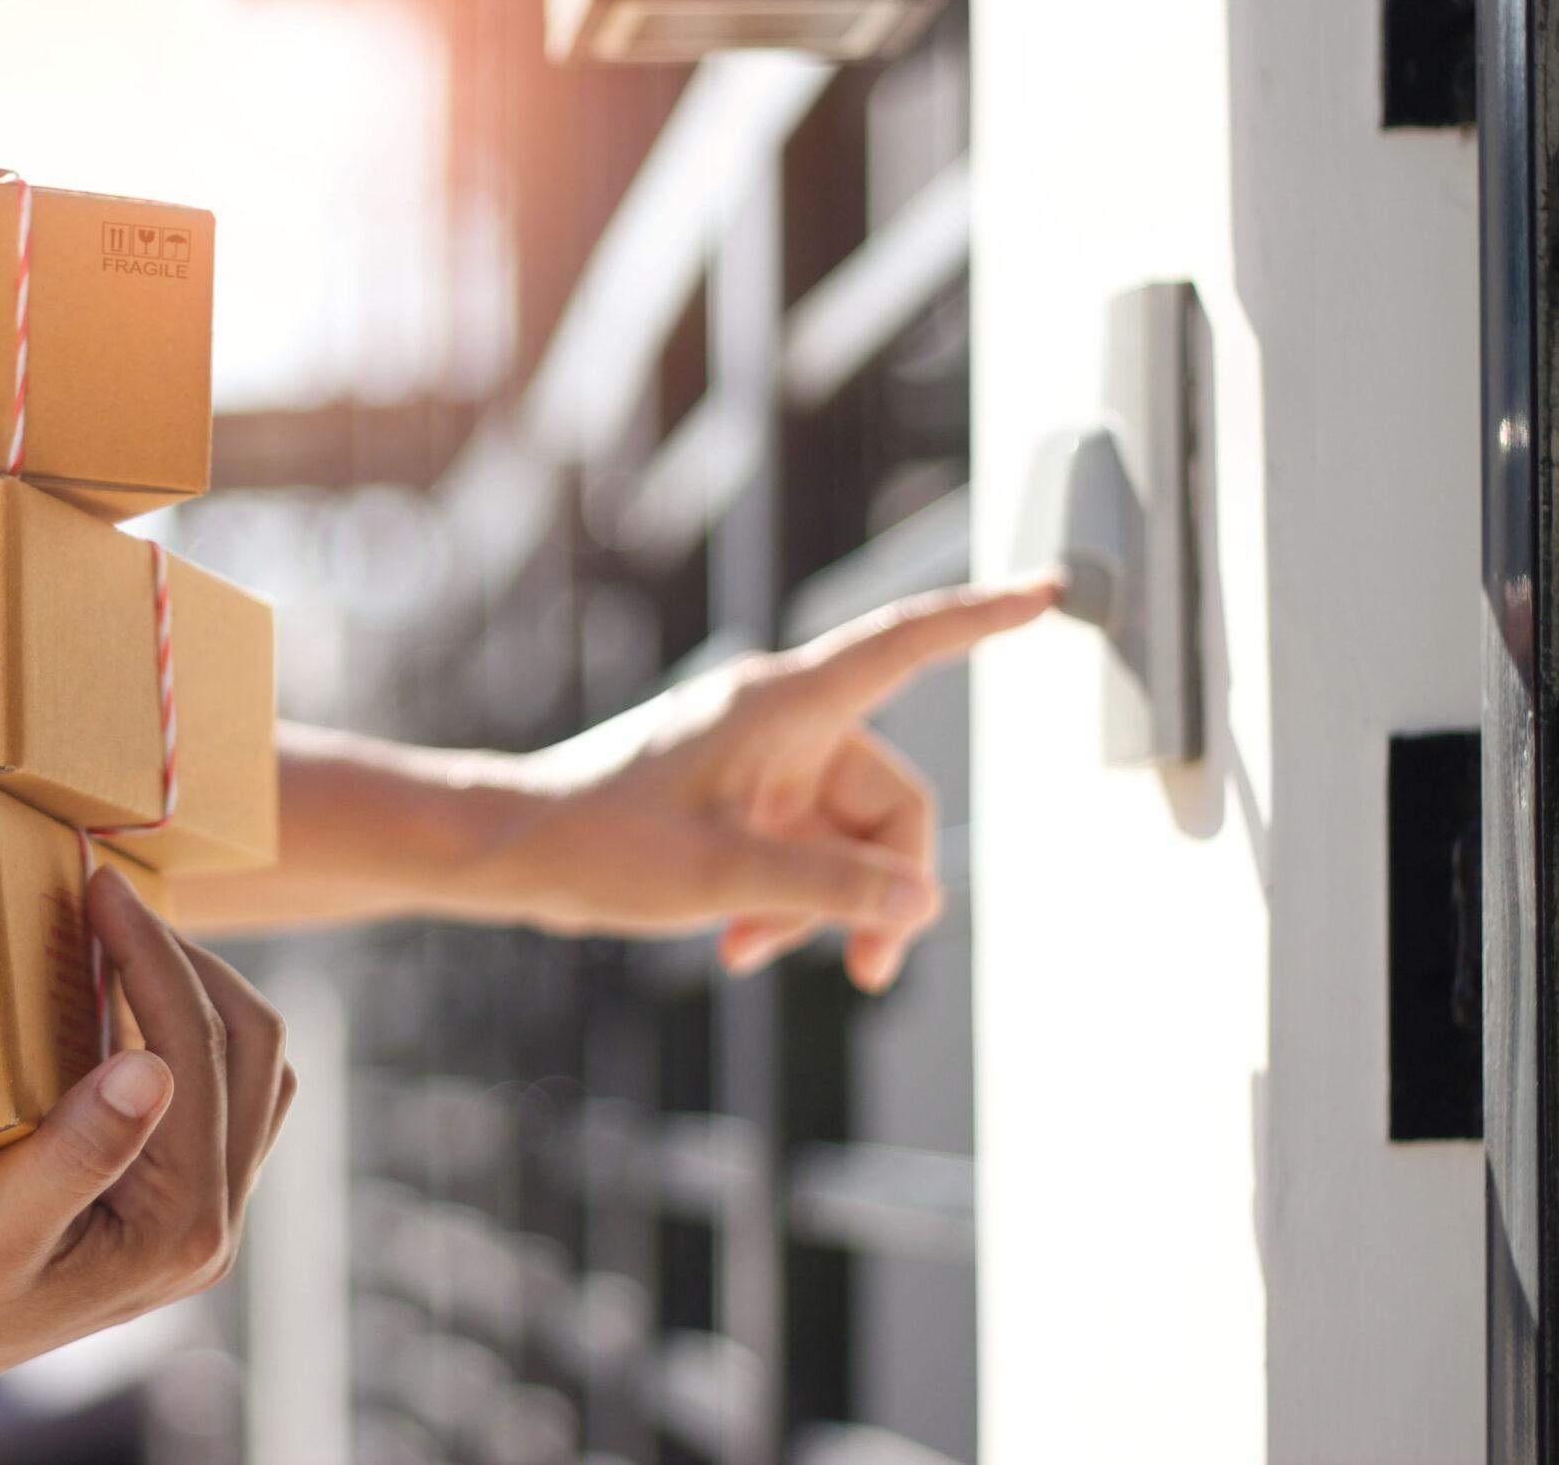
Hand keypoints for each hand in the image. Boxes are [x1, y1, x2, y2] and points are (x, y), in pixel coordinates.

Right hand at [0, 869, 293, 1429]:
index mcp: (178, 1229)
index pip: (197, 1053)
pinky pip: (218, 1098)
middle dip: (188, 960)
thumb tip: (152, 1068)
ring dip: (199, 994)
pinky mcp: (169, 1209)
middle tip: (110, 900)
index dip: (153, 954)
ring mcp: (196, 1220)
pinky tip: (117, 1005)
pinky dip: (184, 1034)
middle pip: (252, 1050)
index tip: (99, 885)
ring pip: (251, 1072)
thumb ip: (73, 1152)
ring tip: (123, 940)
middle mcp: (208, 1230)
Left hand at [475, 580, 1057, 990]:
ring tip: (753, 952)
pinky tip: (739, 946)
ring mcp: (760, 761)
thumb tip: (923, 901)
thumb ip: (828, 887)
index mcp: (781, 705)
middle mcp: (780, 722)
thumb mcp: (720, 877)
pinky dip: (786, 898)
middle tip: (860, 969)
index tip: (1050, 590)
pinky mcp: (740, 797)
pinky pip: (803, 848)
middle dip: (883, 884)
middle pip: (892, 797)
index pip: (904, 646)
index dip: (981, 617)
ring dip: (822, 904)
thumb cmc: (597, 846)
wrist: (509, 852)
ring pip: (848, 835)